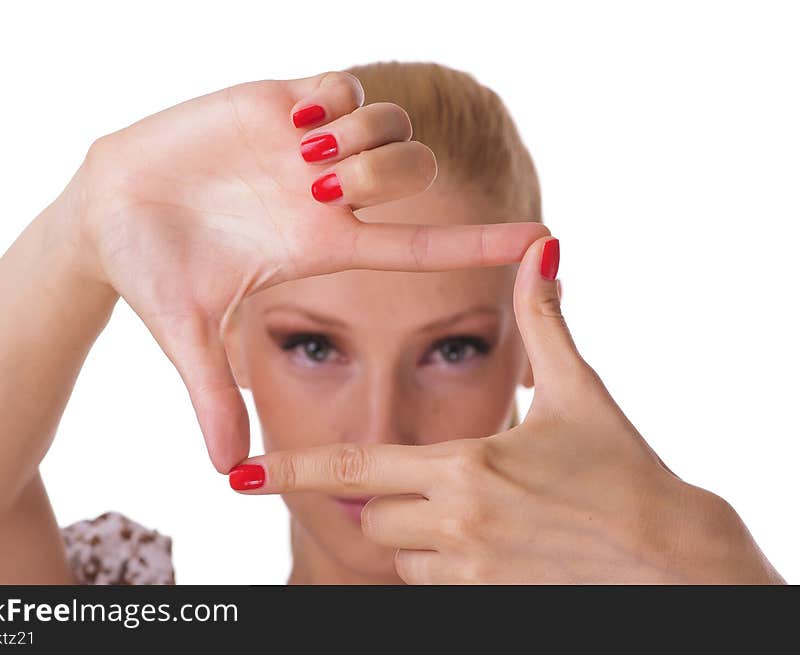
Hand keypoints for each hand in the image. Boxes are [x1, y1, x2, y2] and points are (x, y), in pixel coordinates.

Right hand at [67, 71, 548, 471]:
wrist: (108, 212)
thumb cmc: (150, 274)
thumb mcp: (188, 335)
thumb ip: (213, 396)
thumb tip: (225, 472)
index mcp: (322, 247)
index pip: (420, 247)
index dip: (481, 244)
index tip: (544, 240)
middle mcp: (328, 196)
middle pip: (413, 173)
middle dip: (386, 175)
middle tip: (319, 185)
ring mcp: (309, 148)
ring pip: (391, 126)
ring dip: (359, 137)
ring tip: (300, 152)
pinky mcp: (282, 103)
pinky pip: (346, 87)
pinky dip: (336, 98)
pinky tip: (292, 119)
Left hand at [232, 236, 783, 582]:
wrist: (670, 557)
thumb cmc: (623, 470)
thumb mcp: (577, 390)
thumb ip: (544, 319)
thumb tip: (543, 246)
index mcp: (464, 466)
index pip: (355, 467)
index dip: (295, 470)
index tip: (244, 478)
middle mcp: (457, 522)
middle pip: (374, 512)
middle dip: (387, 496)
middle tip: (434, 479)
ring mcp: (471, 570)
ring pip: (401, 552)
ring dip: (418, 531)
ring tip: (478, 510)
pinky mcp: (488, 599)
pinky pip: (433, 582)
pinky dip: (445, 561)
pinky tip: (494, 541)